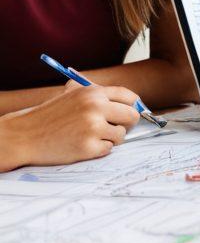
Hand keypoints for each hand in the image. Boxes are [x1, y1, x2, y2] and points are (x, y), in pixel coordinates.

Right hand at [0, 82, 139, 170]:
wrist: (24, 135)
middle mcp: (95, 107)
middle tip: (115, 128)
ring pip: (121, 135)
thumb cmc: (49, 116)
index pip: (130, 97)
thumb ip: (97, 95)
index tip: (128, 114)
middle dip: (126, 125)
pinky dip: (99, 149)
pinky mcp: (88, 146)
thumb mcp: (72, 95)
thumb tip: (131, 102)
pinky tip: (82, 145)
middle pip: (132, 116)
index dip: (132, 107)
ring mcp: (92, 127)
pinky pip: (108, 149)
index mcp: (93, 92)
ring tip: (91, 137)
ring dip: (110, 138)